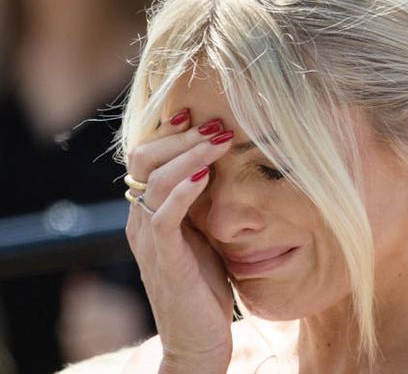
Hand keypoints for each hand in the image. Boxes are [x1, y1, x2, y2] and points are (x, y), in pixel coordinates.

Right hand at [124, 109, 234, 373]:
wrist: (199, 341)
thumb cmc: (206, 287)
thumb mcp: (203, 235)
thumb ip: (200, 204)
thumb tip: (218, 166)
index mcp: (149, 212)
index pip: (148, 158)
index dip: (169, 133)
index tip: (197, 113)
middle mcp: (141, 220)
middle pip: (145, 159)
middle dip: (181, 136)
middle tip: (216, 125)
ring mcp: (149, 238)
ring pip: (155, 179)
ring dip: (189, 154)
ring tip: (219, 140)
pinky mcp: (164, 258)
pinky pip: (165, 214)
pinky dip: (183, 189)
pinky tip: (205, 175)